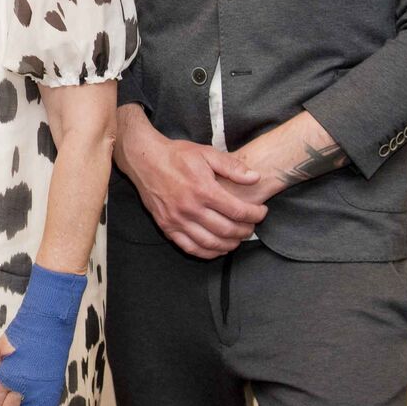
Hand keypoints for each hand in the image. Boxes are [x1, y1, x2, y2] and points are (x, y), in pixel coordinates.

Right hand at [118, 113, 266, 257]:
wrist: (144, 159)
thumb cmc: (177, 155)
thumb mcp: (207, 153)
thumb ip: (232, 166)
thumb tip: (255, 178)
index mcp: (203, 190)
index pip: (239, 211)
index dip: (256, 215)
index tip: (262, 212)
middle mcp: (190, 208)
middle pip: (227, 230)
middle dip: (246, 230)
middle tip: (251, 226)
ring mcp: (177, 220)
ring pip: (210, 243)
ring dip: (230, 245)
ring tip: (237, 238)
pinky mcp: (166, 226)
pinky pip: (190, 248)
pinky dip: (208, 252)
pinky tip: (217, 248)